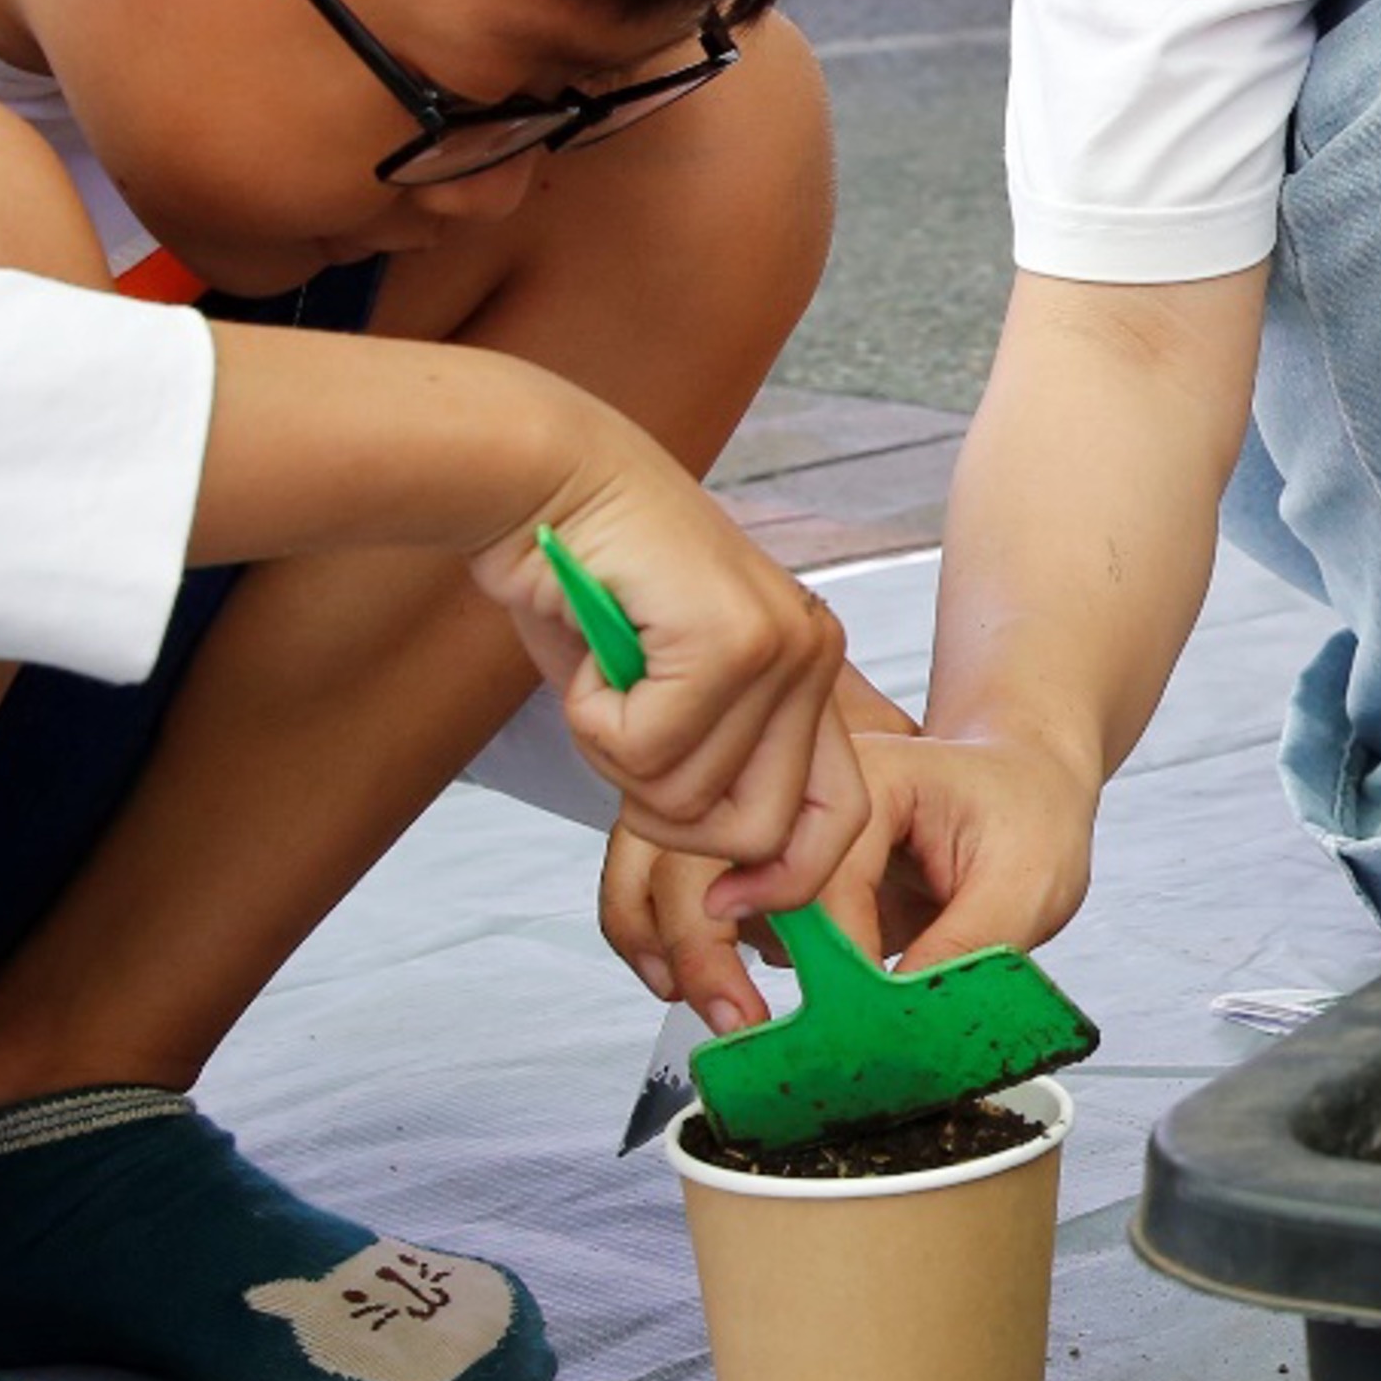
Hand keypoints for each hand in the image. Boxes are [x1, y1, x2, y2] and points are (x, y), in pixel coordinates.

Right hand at [479, 460, 863, 913]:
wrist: (544, 476)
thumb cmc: (584, 584)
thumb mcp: (655, 698)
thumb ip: (701, 772)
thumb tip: (726, 890)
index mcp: (807, 671)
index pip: (837, 819)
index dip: (779, 881)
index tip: (719, 903)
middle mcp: (813, 654)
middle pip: (764, 831)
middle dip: (671, 821)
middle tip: (619, 748)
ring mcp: (781, 644)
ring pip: (692, 799)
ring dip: (615, 758)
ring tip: (603, 674)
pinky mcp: (731, 636)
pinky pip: (645, 750)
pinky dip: (591, 720)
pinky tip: (591, 653)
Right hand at [601, 701, 1099, 1028]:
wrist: (1022, 779)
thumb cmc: (1028, 815)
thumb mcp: (1031, 882)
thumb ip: (967, 950)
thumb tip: (899, 1026)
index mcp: (868, 777)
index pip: (816, 874)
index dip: (827, 960)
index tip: (845, 1026)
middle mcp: (802, 786)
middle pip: (710, 852)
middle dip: (705, 944)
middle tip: (736, 1025)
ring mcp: (775, 813)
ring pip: (677, 863)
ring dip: (674, 936)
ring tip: (707, 1009)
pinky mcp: (767, 850)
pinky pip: (695, 886)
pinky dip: (678, 933)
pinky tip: (703, 984)